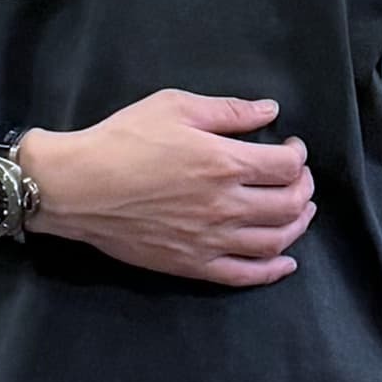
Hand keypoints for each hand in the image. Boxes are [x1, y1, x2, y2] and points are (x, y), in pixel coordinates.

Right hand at [22, 90, 315, 287]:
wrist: (78, 187)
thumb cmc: (122, 140)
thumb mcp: (175, 107)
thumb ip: (228, 111)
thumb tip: (270, 112)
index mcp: (224, 163)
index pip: (287, 166)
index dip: (298, 155)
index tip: (291, 146)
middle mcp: (226, 206)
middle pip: (289, 204)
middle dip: (303, 188)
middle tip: (298, 178)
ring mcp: (211, 240)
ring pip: (275, 241)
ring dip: (298, 226)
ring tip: (300, 212)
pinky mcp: (193, 264)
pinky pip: (245, 275)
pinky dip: (273, 271)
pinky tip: (285, 262)